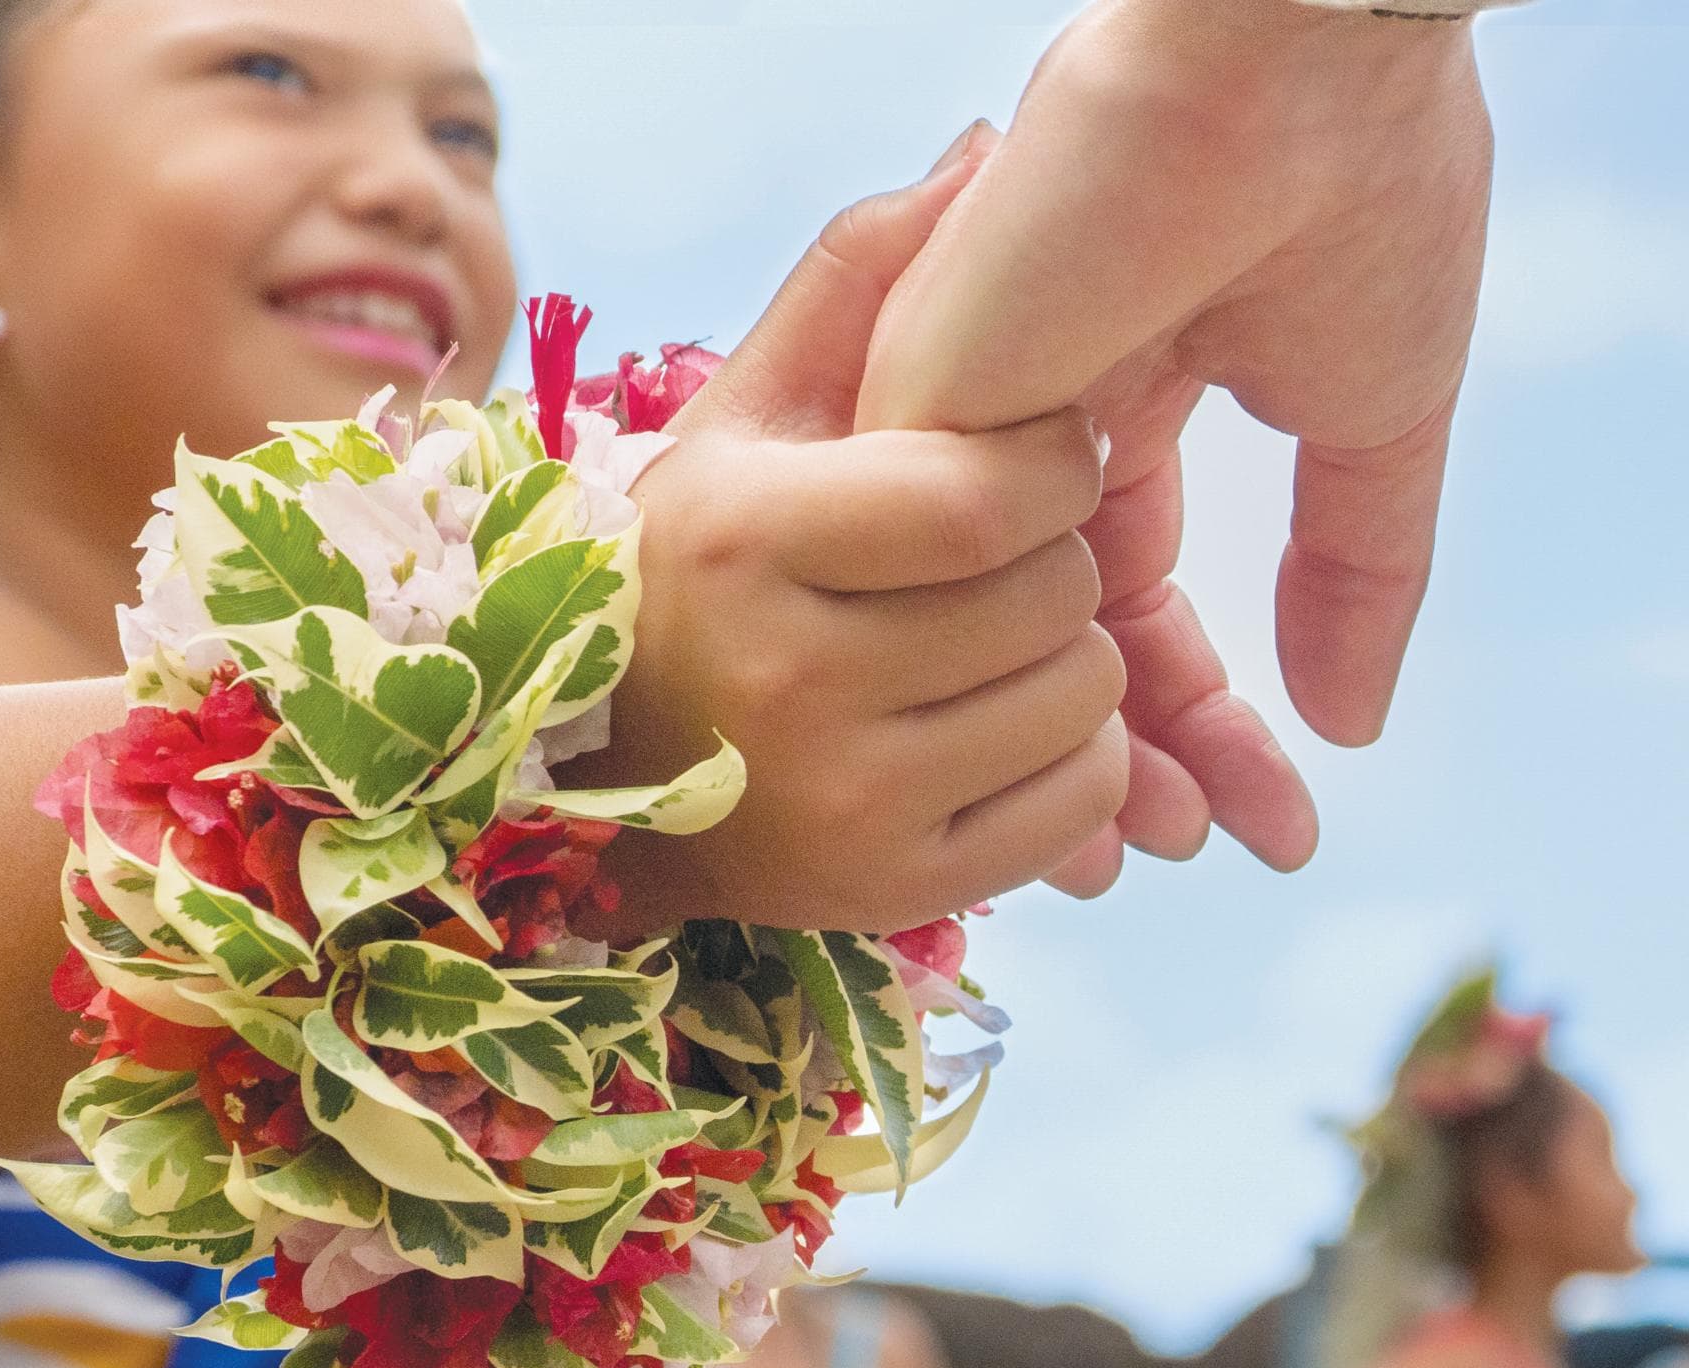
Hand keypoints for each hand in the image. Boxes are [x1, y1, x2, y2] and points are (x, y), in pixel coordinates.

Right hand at [604, 129, 1125, 931]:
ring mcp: (846, 804)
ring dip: (1069, 659)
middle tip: (997, 564)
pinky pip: (1080, 797)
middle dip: (1056, 561)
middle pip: (1057, 594)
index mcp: (746, 539)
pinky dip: (1075, 758)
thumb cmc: (696, 575)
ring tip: (987, 644)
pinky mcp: (898, 889)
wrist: (603, 785)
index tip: (1033, 462)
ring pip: (1086, 697)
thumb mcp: (744, 418)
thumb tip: (974, 157)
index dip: (1051, 467)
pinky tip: (995, 727)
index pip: (986, 496)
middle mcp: (790, 683)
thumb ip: (856, 284)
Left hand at [859, 0, 1496, 891]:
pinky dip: (1015, 684)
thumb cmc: (1361, 204)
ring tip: (1153, 845)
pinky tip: (1090, 765)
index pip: (1147, 591)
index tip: (1266, 822)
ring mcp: (978, 412)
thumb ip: (1355, 571)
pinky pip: (948, 583)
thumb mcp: (1376, 417)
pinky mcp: (926, 398)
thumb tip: (1347, 722)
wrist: (1307, 74)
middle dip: (1143, 756)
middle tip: (1197, 851)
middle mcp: (1040, 415)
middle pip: (1072, 629)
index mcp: (1138, 391)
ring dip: (1075, 747)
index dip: (1204, 715)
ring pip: (1001, 623)